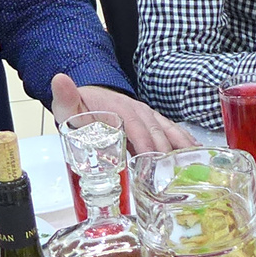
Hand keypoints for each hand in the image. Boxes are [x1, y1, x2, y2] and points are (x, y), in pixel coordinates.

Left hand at [52, 74, 193, 154]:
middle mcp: (138, 110)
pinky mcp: (154, 121)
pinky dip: (184, 142)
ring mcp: (149, 115)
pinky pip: (172, 131)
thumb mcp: (67, 103)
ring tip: (190, 168)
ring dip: (179, 149)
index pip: (135, 126)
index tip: (149, 159)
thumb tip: (60, 79)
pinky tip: (195, 154)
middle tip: (171, 176)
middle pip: (155, 132)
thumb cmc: (79, 106)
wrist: (89, 96)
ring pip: (168, 131)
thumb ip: (64, 95)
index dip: (143, 142)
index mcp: (119, 108)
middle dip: (165, 153)